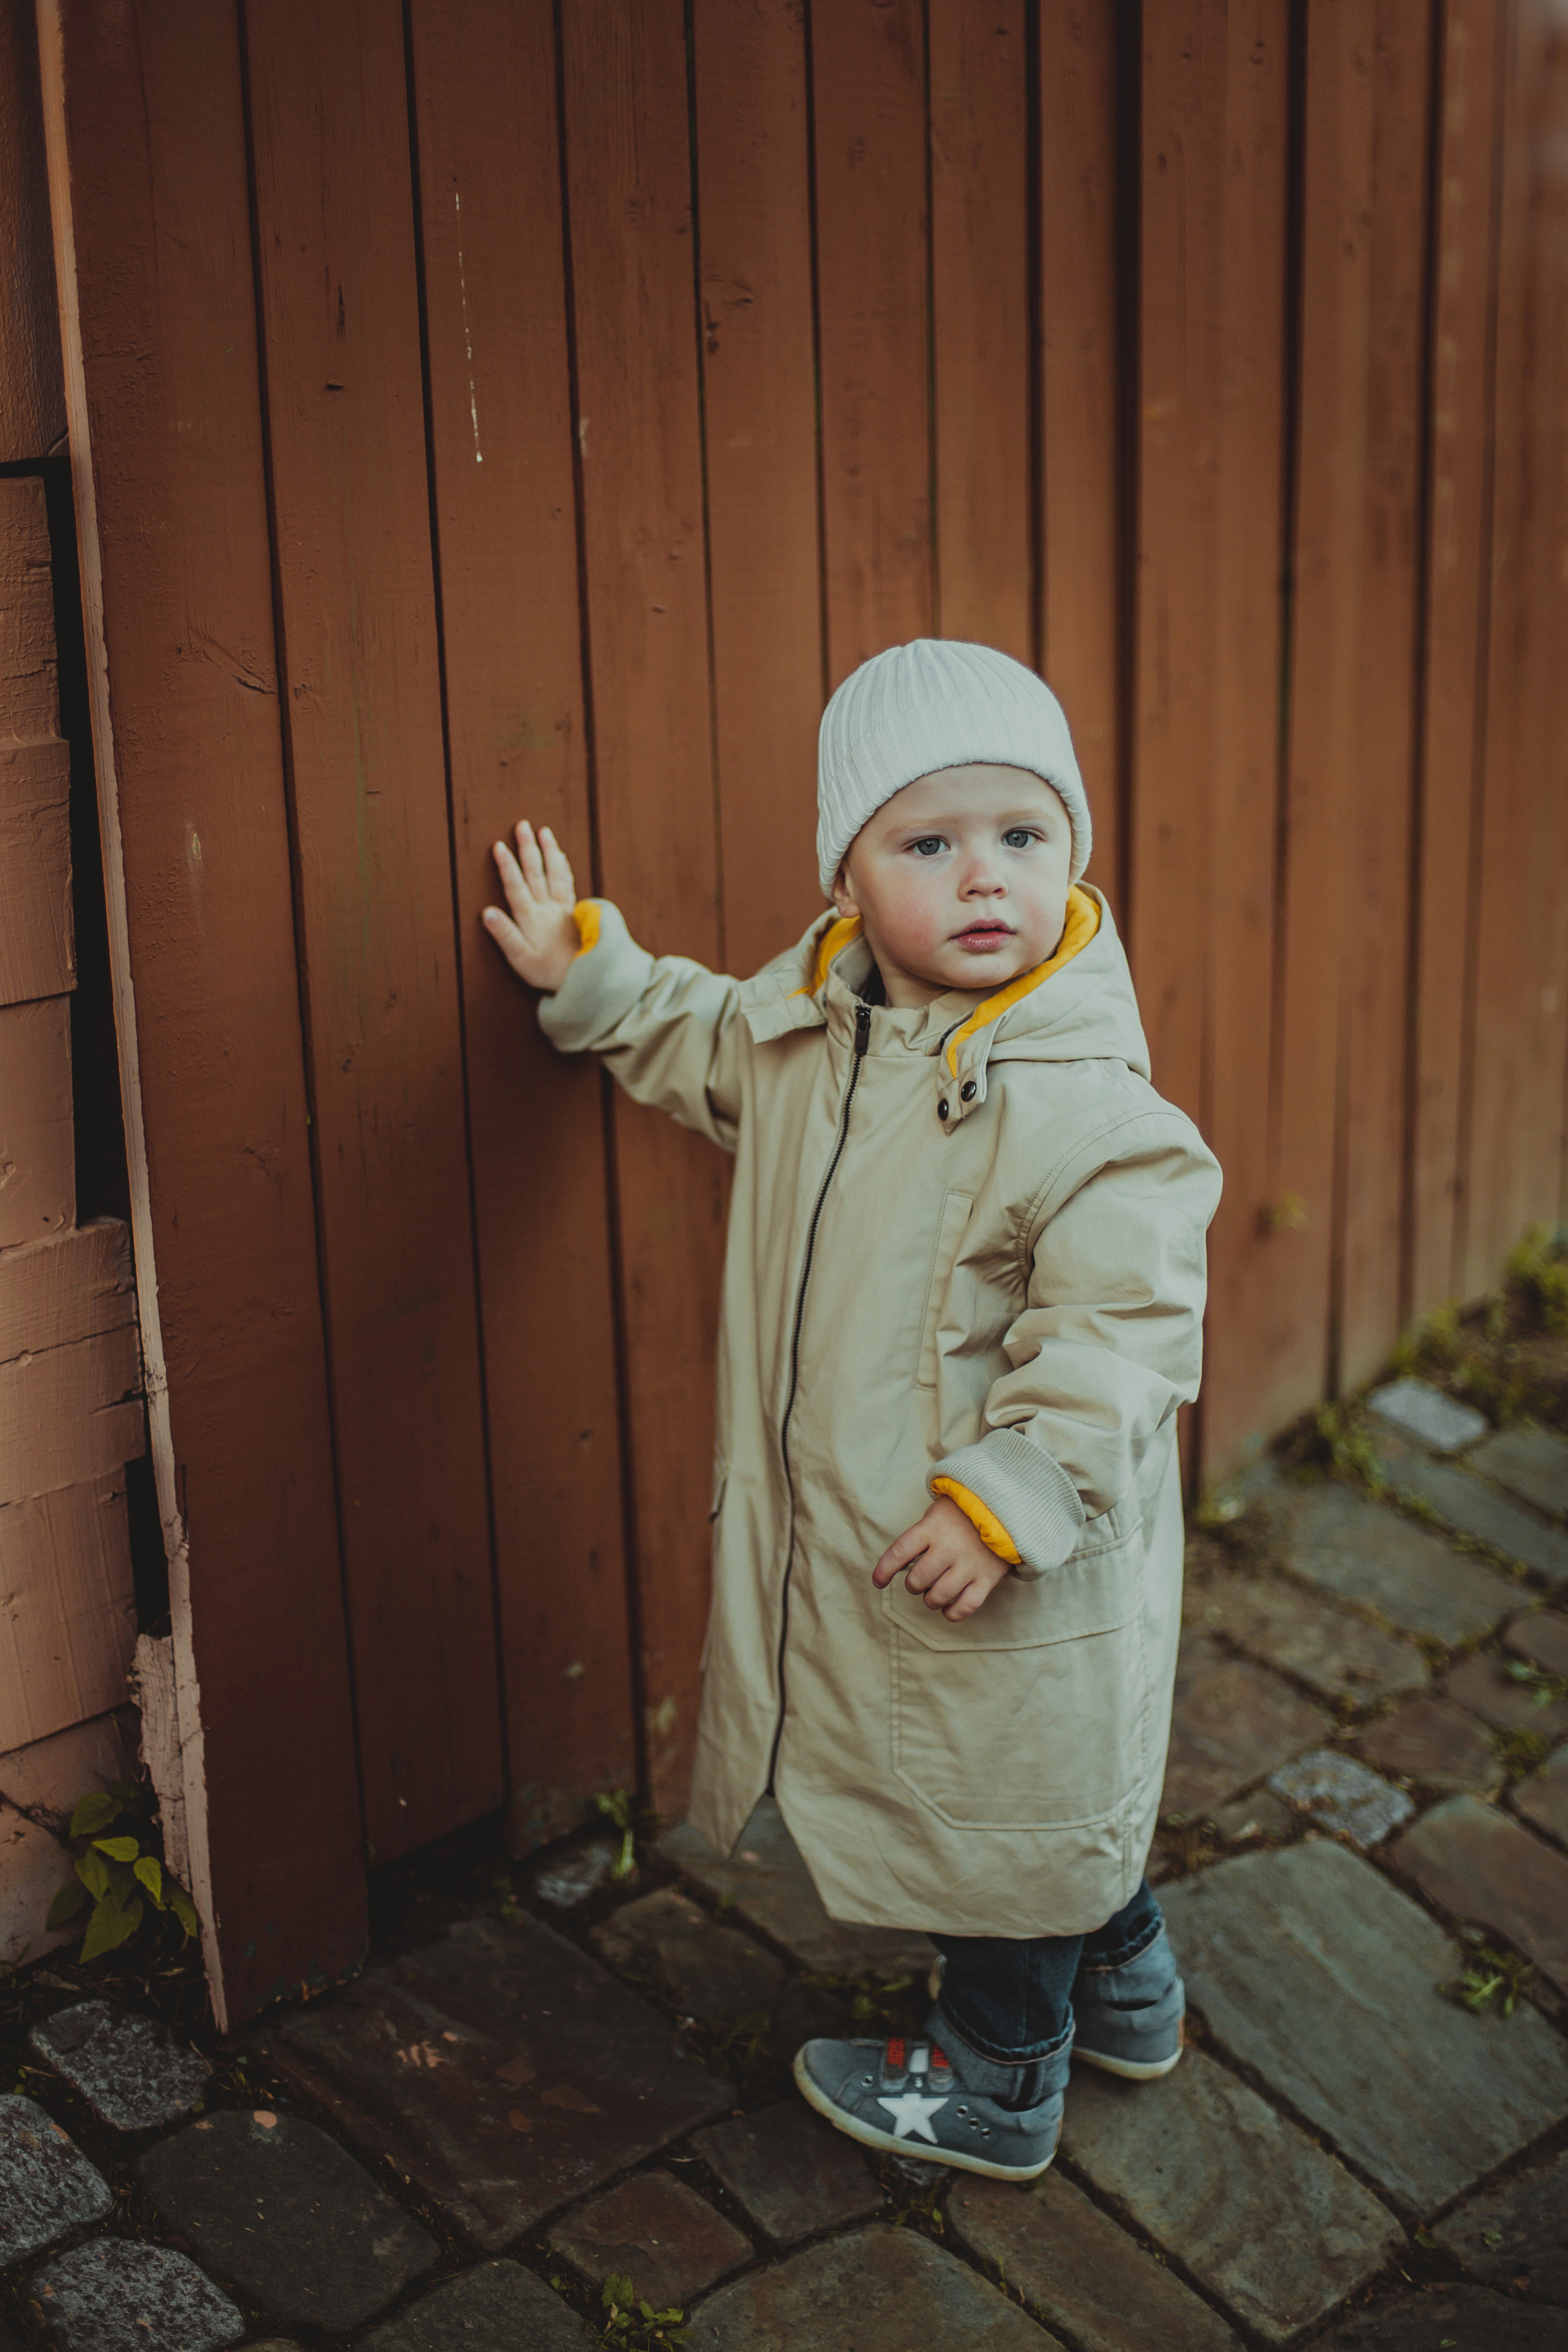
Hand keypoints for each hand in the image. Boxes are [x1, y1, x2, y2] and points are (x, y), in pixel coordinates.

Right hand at [482, 822, 581, 991]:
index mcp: (531, 918)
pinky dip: (564, 866)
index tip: (499, 845)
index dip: (507, 866)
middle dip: (528, 847)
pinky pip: (568, 883)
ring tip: (544, 831)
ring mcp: (562, 908)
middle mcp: (547, 908)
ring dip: (549, 850)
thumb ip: (505, 935)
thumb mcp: (520, 959)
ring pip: (555, 873)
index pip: (516, 886)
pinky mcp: (573, 912)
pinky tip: (561, 856)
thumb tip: (487, 912)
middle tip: (522, 825)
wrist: (583, 977)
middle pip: (536, 872)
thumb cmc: (547, 971)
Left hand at [872, 1496, 1013, 1622]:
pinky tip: (948, 1609)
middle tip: (918, 1581)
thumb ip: (920, 1535)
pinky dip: (952, 1613)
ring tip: (933, 1594)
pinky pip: (965, 1606)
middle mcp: (949, 1547)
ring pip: (938, 1597)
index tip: (878, 1582)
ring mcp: (969, 1564)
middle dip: (913, 1585)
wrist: (1006, 1507)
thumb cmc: (964, 1511)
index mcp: (932, 1528)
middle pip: (918, 1580)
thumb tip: (900, 1566)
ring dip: (930, 1600)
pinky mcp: (987, 1578)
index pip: (899, 1553)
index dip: (884, 1571)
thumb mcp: (937, 1512)